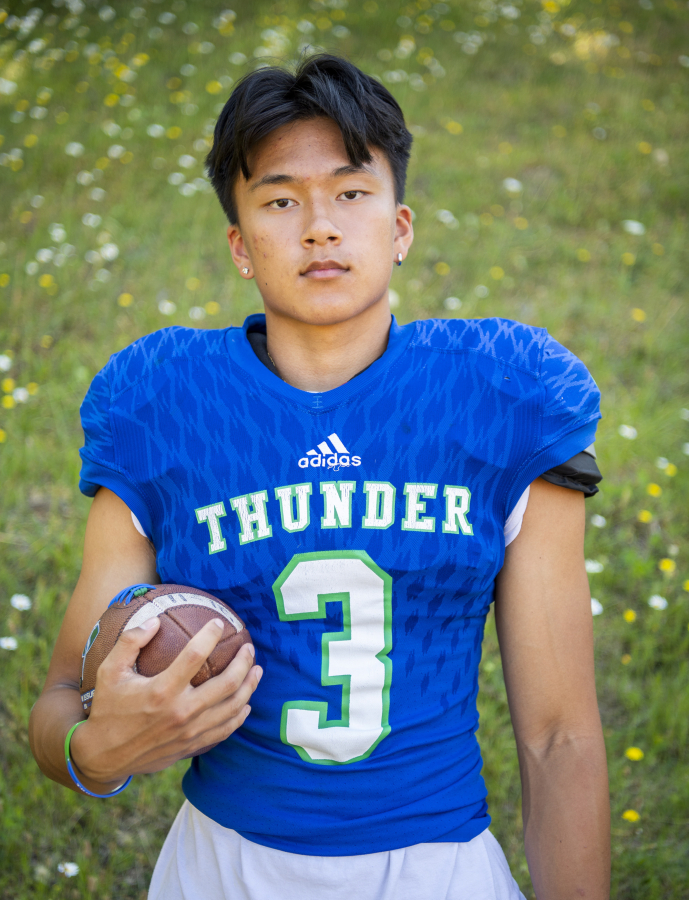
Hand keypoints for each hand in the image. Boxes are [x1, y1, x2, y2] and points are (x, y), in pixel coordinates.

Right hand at [70, 617, 260, 789]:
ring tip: (257, 670)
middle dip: (244, 662)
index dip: (210, 635)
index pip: (195, 655)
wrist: (103, 756)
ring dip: (249, 686)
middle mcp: (181, 712)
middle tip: (249, 648)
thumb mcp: (109, 671)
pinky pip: (225, 730)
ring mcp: (190, 732)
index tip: (219, 623)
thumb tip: (155, 620)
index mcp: (161, 691)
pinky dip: (239, 714)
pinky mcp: (192, 746)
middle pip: (227, 683)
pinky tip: (245, 703)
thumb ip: (130, 642)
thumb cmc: (107, 708)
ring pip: (232, 707)